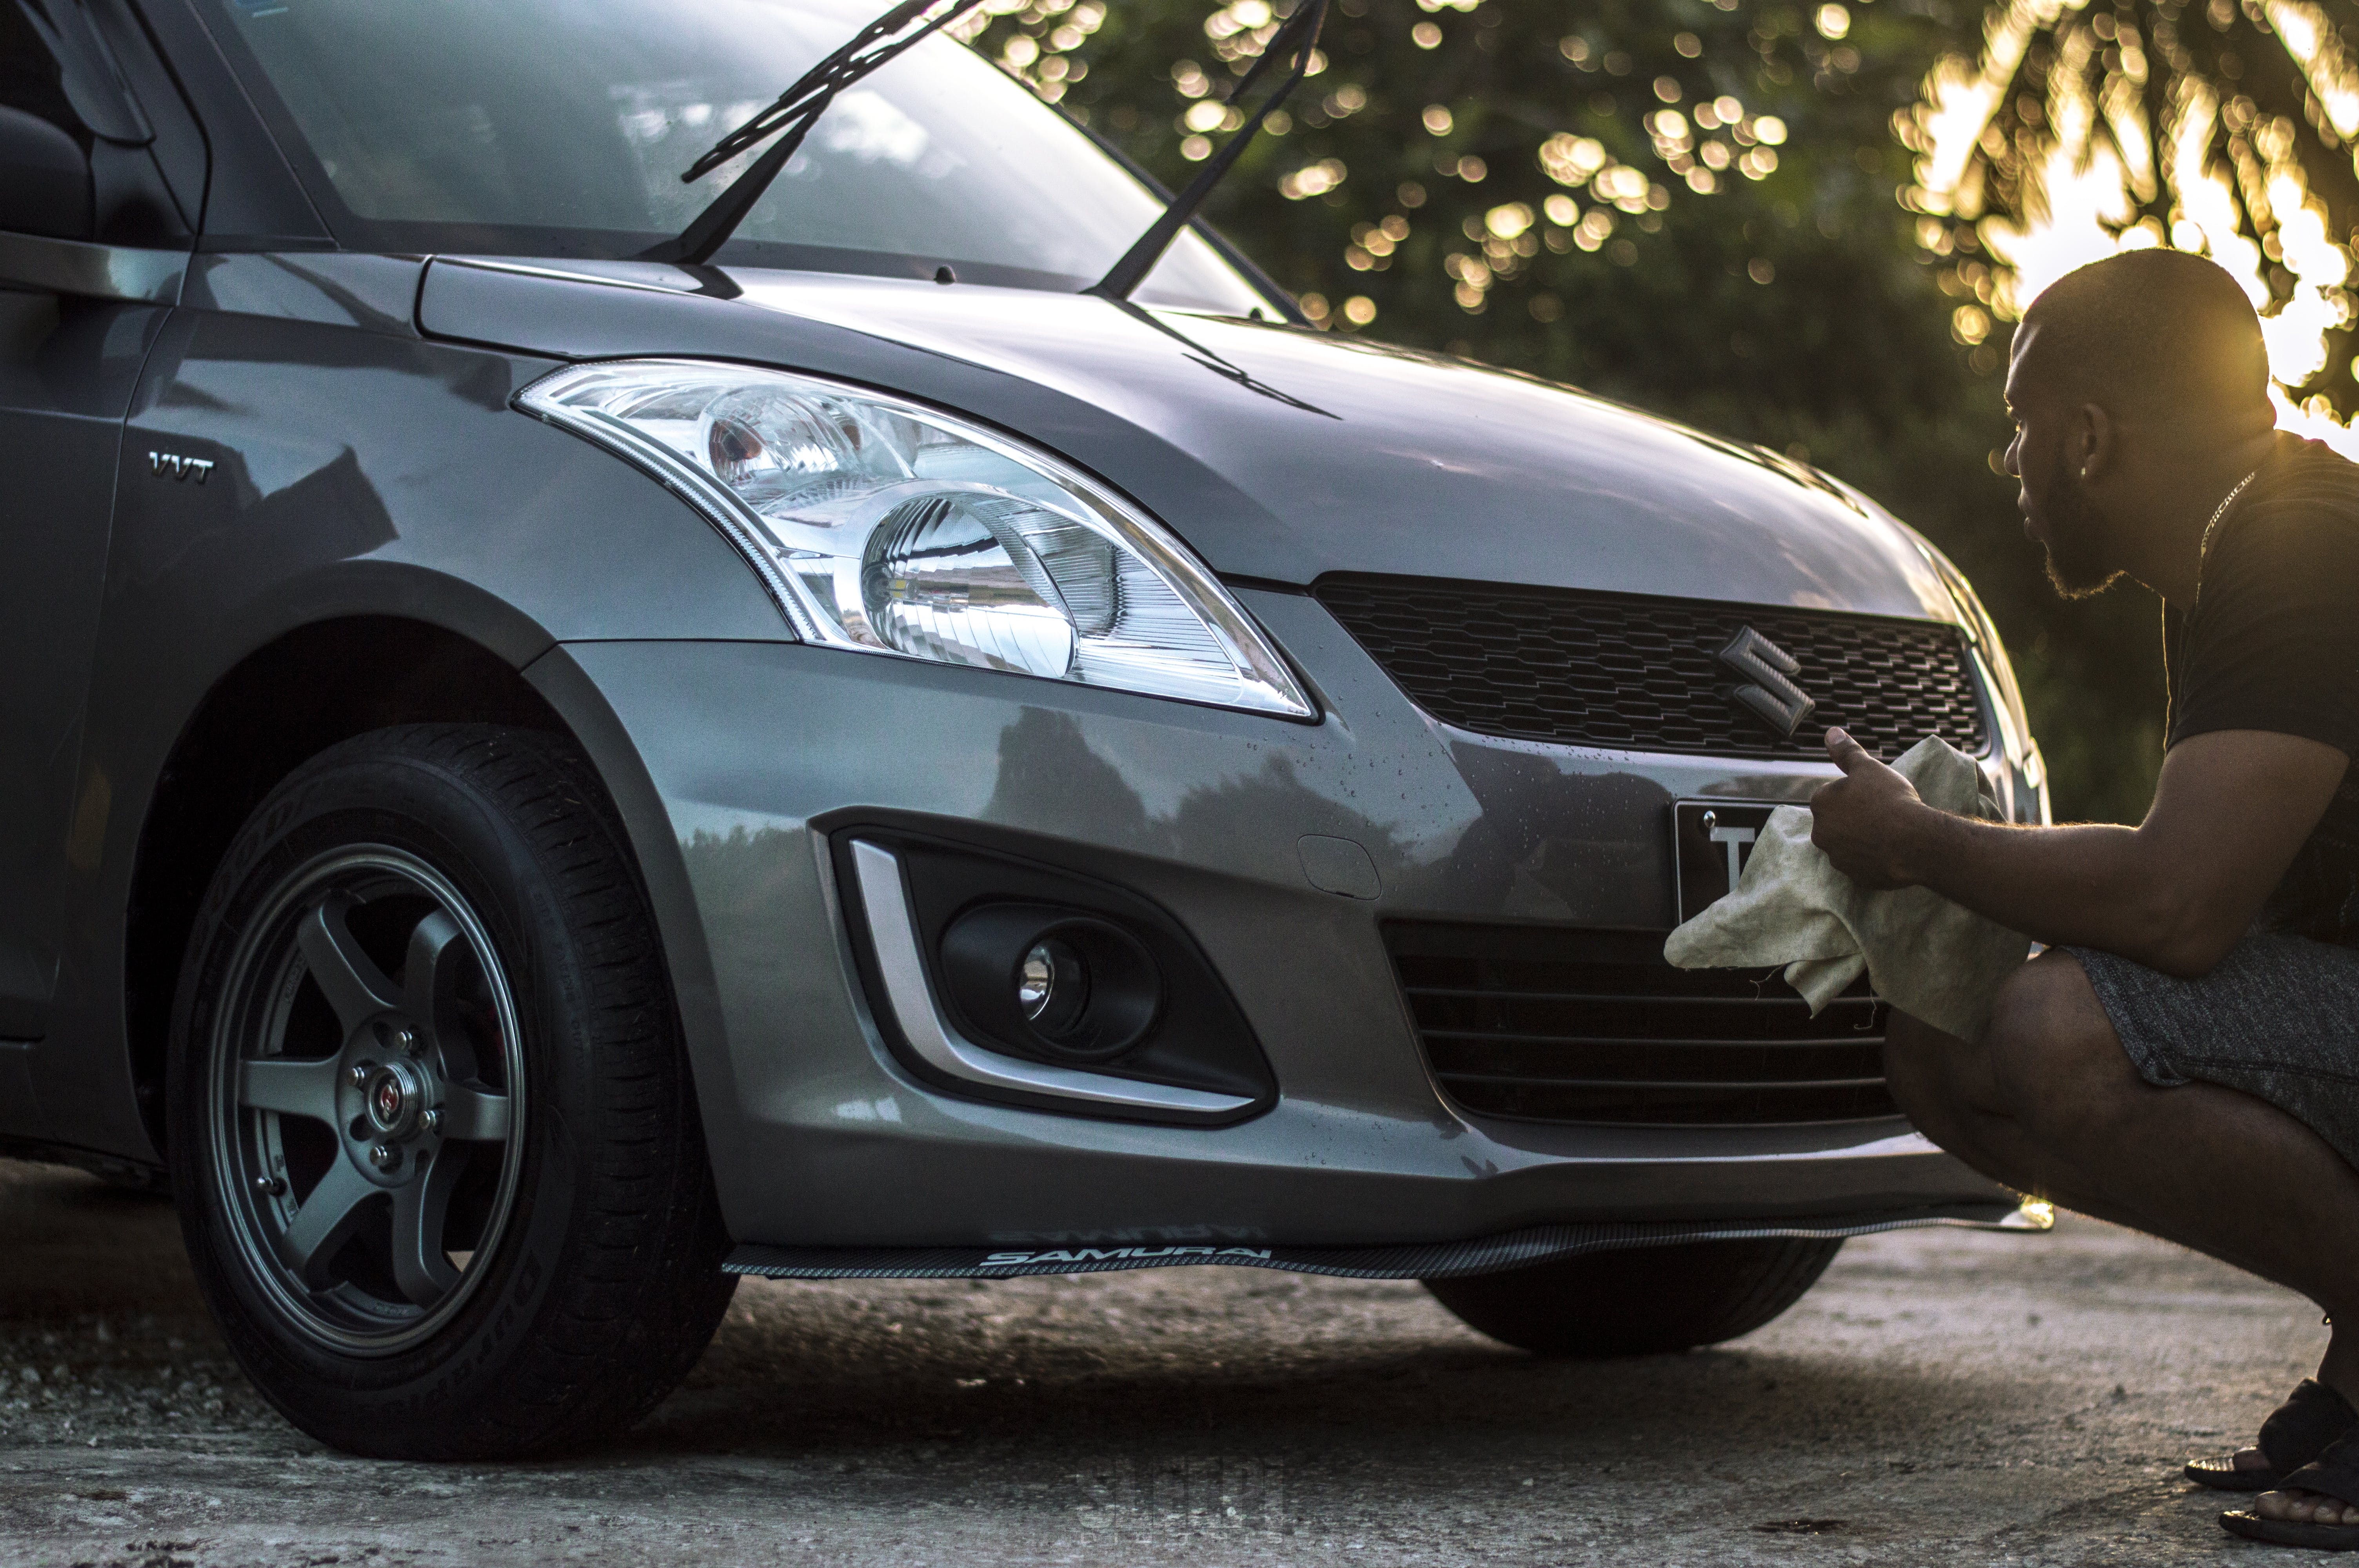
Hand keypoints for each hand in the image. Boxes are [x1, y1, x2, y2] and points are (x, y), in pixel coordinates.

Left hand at [1809, 728, 1929, 889]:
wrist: (1915, 841)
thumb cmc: (1891, 800)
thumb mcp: (1868, 768)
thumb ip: (1846, 752)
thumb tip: (1831, 733)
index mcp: (1820, 804)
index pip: (1831, 795)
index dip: (1854, 793)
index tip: (1873, 795)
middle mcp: (1821, 833)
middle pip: (1838, 821)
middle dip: (1855, 817)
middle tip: (1883, 813)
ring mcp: (1837, 858)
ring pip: (1849, 844)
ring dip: (1863, 839)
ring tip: (1890, 832)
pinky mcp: (1855, 877)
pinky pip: (1863, 865)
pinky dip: (1874, 859)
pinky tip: (1892, 850)